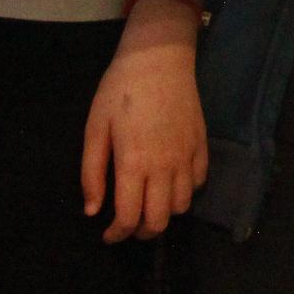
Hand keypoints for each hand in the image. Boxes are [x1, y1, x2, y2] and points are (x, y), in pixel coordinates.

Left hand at [80, 2, 208, 241]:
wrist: (159, 58)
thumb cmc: (120, 90)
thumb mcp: (95, 128)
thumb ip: (92, 173)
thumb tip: (93, 211)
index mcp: (134, 164)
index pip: (130, 218)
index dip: (117, 234)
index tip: (107, 235)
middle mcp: (165, 166)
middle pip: (160, 220)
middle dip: (142, 232)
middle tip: (128, 226)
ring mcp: (187, 156)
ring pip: (182, 205)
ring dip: (165, 214)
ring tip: (149, 205)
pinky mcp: (201, 144)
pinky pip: (199, 181)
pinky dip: (186, 191)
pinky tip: (171, 182)